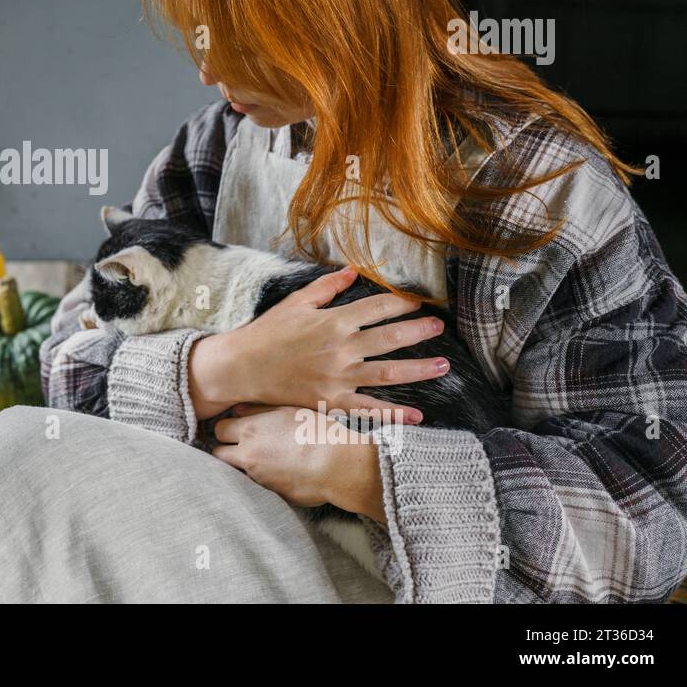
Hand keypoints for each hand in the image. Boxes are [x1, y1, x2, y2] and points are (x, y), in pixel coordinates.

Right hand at [188, 266, 448, 420]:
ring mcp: (338, 377)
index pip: (377, 308)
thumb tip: (354, 270)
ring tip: (443, 365)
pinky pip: (368, 409)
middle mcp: (341, 348)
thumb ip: (328, 287)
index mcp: (333, 321)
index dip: (401, 302)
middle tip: (439, 326)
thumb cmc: (268, 332)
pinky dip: (394, 414)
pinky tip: (417, 415)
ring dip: (418, 369)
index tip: (417, 301)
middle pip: (390, 338)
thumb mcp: (297, 302)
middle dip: (418, 331)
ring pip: (387, 373)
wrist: (243, 367)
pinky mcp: (331, 400)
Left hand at [212, 404, 386, 522]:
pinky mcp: (269, 494)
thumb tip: (237, 411)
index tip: (235, 429)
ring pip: (233, 471)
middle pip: (217, 453)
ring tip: (262, 460)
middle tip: (240, 446)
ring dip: (241, 466)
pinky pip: (254, 486)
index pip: (218, 429)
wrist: (338, 465)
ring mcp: (256, 477)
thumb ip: (259, 410)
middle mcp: (248, 454)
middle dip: (225, 449)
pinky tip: (277, 473)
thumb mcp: (289, 410)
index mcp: (251, 430)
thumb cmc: (318, 432)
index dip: (226, 429)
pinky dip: (260, 480)